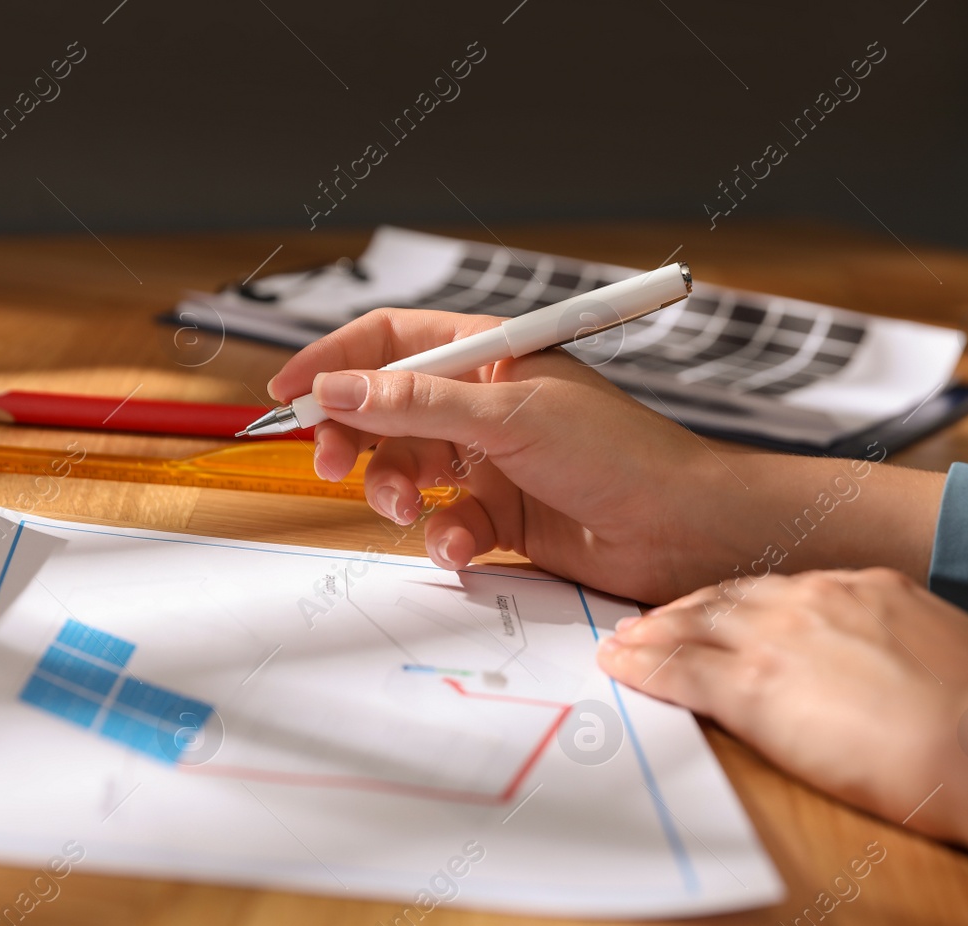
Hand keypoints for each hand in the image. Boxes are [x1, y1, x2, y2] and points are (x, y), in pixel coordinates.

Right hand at [269, 309, 944, 603]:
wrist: (682, 532)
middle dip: (354, 439)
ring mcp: (490, 458)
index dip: (332, 361)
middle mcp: (483, 402)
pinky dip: (445, 535)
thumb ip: (415, 405)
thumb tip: (334, 388)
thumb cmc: (619, 454)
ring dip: (398, 492)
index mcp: (489, 354)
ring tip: (415, 511)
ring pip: (407, 470)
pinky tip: (466, 544)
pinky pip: (443, 519)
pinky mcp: (502, 513)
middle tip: (332, 466)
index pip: (389, 340)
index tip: (285, 394)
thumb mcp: (509, 417)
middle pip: (383, 409)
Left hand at [597, 566, 967, 925]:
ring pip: (696, 628)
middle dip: (684, 613)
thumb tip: (899, 686)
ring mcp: (783, 638)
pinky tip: (620, 668)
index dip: (741, 604)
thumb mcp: (952, 662)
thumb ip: (908, 659)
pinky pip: (682, 671)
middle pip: (730, 599)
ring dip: (652, 636)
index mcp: (871, 589)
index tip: (717, 613)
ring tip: (621, 644)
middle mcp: (819, 600)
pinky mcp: (756, 685)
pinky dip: (644, 667)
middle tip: (647, 623)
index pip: (784, 591)